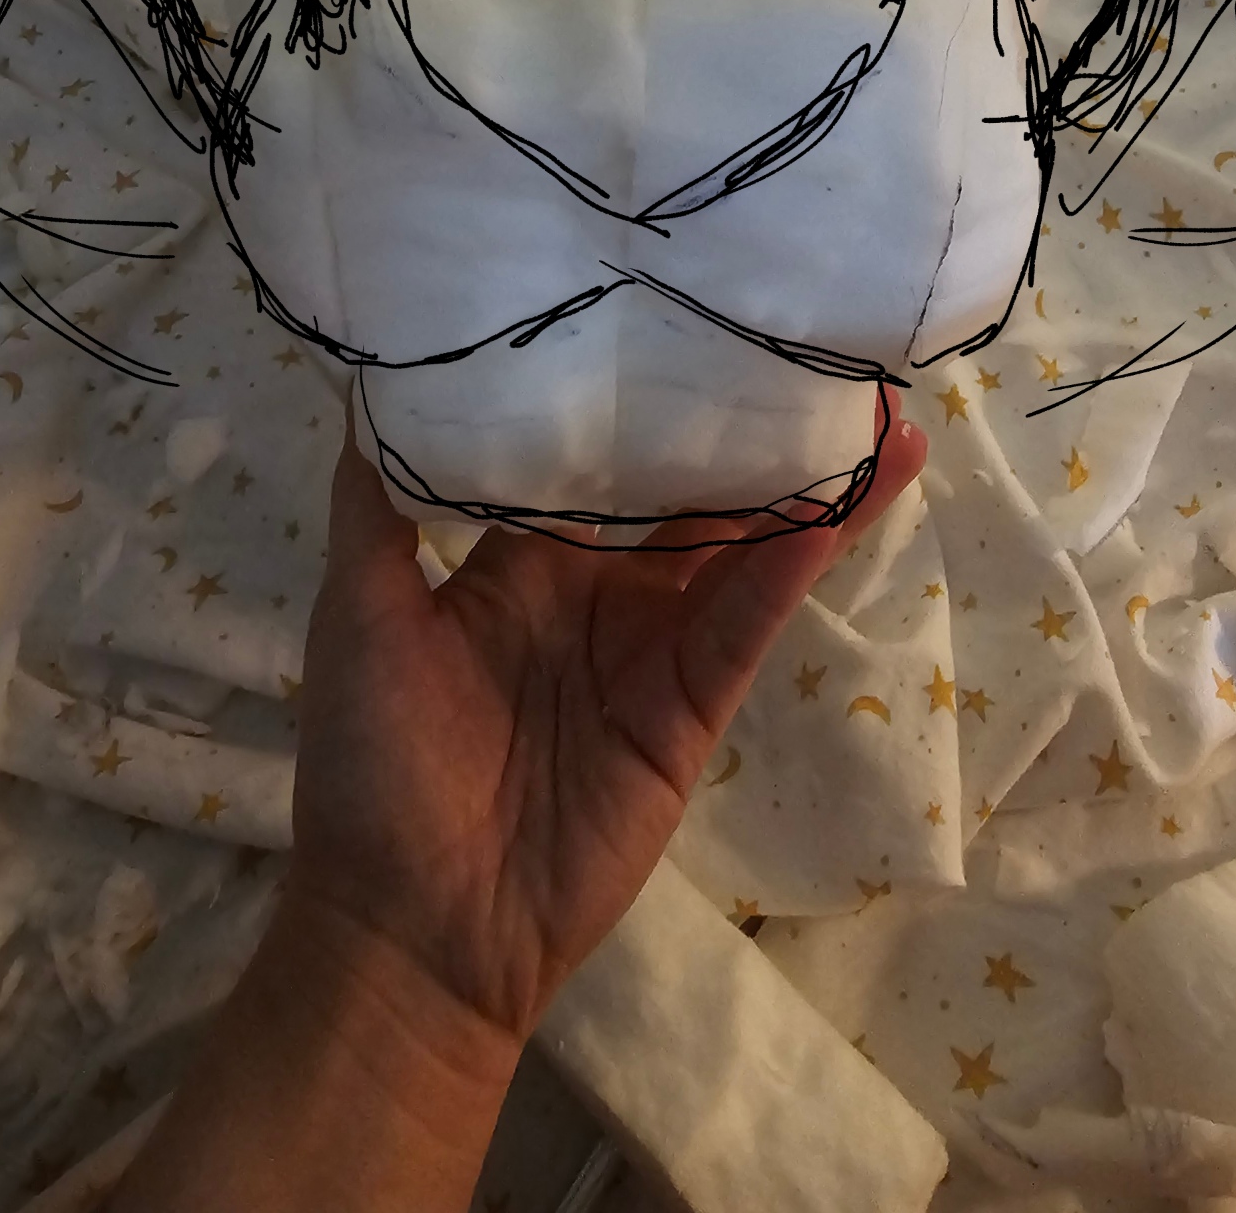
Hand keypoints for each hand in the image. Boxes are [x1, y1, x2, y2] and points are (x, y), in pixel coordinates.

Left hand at [284, 392, 927, 1055]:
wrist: (412, 924)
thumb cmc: (372, 759)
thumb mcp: (358, 612)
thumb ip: (374, 504)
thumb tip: (372, 377)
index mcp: (521, 561)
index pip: (594, 454)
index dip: (642, 392)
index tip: (687, 310)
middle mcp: (597, 590)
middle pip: (688, 493)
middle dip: (745, 428)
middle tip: (812, 345)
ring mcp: (651, 648)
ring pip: (740, 550)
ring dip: (805, 487)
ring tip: (877, 416)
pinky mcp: (690, 708)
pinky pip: (744, 625)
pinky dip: (788, 568)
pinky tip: (840, 505)